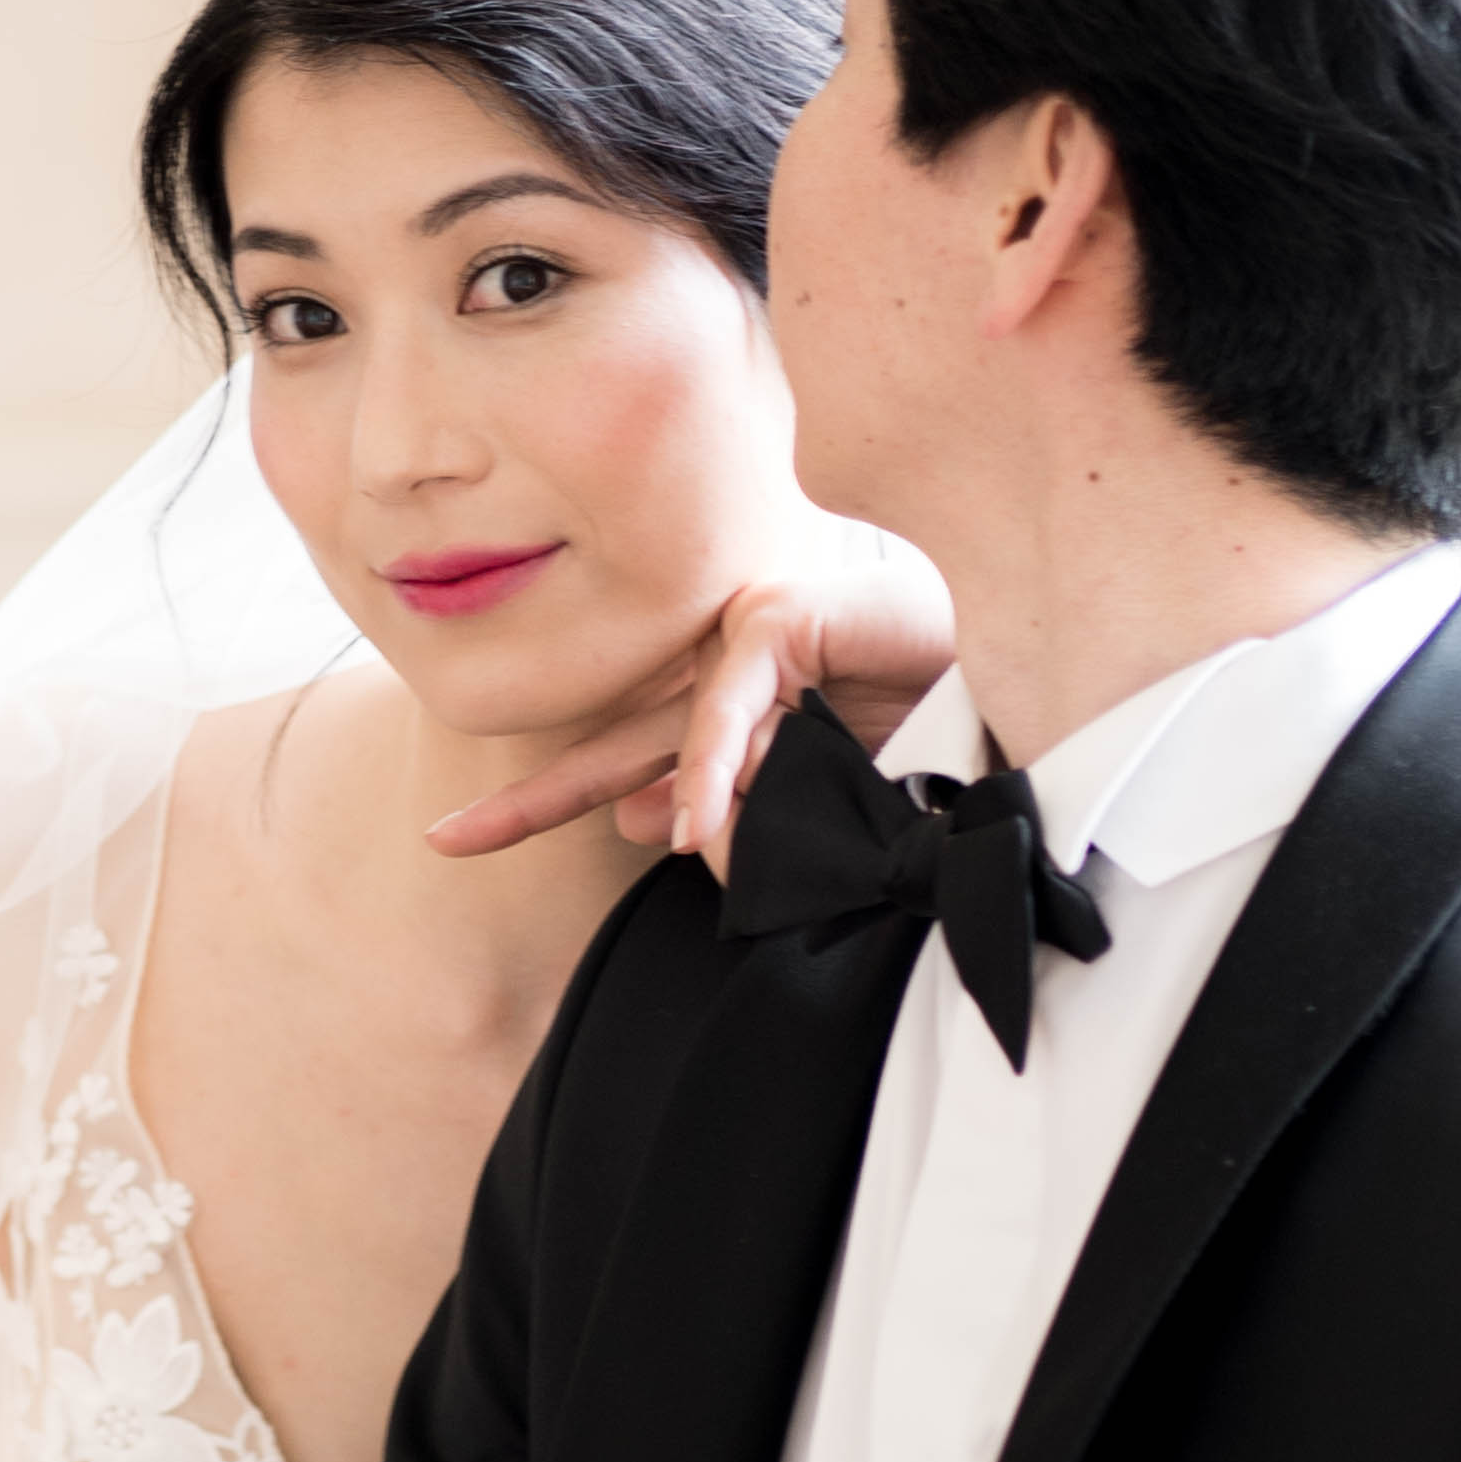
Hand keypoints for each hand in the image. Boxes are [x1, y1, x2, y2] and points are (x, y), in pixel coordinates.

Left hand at [425, 548, 957, 878]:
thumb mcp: (818, 806)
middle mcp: (724, 676)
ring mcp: (749, 639)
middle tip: (450, 841)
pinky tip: (710, 817)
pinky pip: (727, 699)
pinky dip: (717, 761)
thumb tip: (647, 825)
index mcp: (727, 722)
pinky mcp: (781, 613)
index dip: (542, 799)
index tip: (452, 840)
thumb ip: (737, 813)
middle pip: (616, 742)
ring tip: (717, 847)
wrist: (1010, 695)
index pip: (622, 764)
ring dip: (705, 804)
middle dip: (536, 795)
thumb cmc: (929, 746)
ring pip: (685, 741)